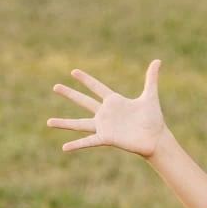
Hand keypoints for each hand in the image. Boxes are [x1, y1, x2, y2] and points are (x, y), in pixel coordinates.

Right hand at [48, 61, 166, 158]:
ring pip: (79, 124)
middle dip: (69, 94)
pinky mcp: (106, 138)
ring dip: (64, 123)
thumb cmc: (153, 118)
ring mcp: (104, 126)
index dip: (86, 80)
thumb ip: (151, 78)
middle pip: (83, 101)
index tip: (73, 71)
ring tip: (48, 122)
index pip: (96, 87)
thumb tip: (158, 60)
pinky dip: (76, 144)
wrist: (155, 138)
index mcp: (114, 101)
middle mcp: (105, 113)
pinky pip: (88, 141)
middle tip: (55, 86)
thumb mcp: (150, 96)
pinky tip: (64, 147)